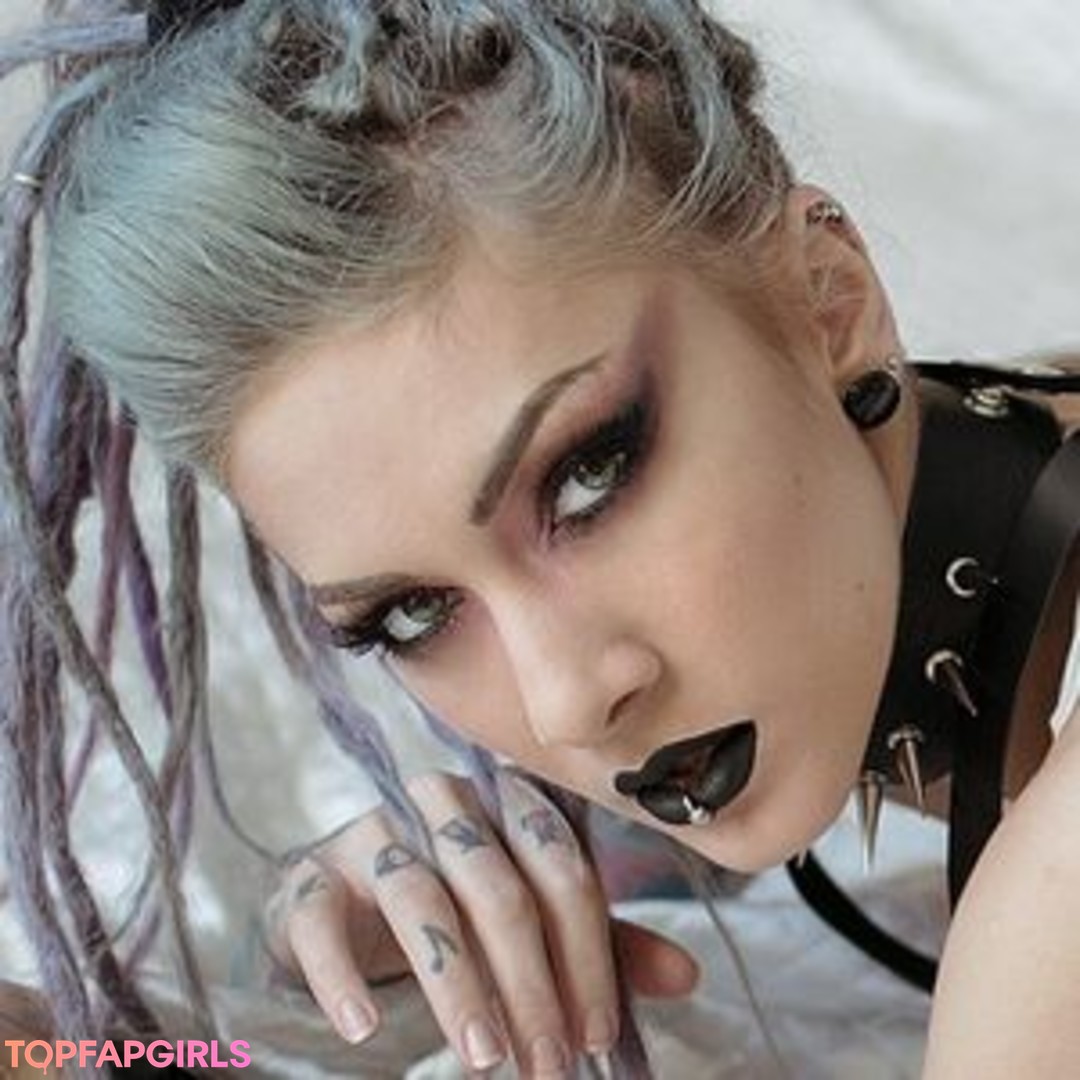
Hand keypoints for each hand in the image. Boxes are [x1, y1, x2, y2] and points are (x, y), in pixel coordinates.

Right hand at [266, 770, 697, 1076]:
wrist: (343, 905)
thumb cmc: (454, 913)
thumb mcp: (530, 926)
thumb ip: (598, 942)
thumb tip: (687, 975)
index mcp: (502, 803)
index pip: (559, 863)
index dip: (586, 950)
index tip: (597, 1034)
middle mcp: (439, 805)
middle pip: (496, 883)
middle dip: (529, 980)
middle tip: (548, 1064)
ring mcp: (370, 835)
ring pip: (419, 898)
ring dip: (455, 984)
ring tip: (482, 1056)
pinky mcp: (309, 877)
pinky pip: (321, 917)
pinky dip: (342, 973)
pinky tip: (363, 1028)